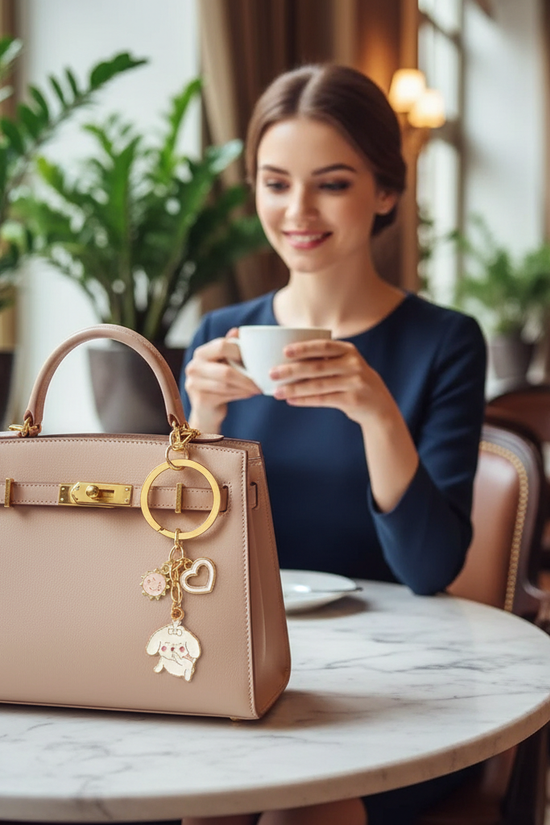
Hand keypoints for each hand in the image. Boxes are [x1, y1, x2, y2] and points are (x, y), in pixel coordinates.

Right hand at [184, 328, 260, 431]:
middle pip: (225, 370)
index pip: (221, 346)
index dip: (240, 351)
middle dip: (247, 376)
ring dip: (246, 386)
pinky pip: (225, 395)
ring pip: (227, 384)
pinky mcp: (201, 400)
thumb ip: (229, 348)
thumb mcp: (224, 363)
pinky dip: (241, 394)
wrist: (207, 411)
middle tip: (261, 379)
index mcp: (201, 353)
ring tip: (258, 387)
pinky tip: (250, 394)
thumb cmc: (219, 383)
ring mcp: (194, 384)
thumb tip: (237, 330)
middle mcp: (194, 367)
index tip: (256, 359)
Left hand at [270, 339, 391, 426]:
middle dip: (292, 370)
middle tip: (272, 374)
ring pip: (318, 385)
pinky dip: (305, 400)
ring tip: (276, 392)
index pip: (324, 346)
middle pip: (317, 367)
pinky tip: (291, 400)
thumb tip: (286, 359)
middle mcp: (353, 364)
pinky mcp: (352, 400)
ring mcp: (354, 382)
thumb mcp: (345, 364)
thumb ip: (325, 359)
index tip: (284, 351)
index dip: (304, 348)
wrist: (378, 404)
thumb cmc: (351, 380)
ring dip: (294, 388)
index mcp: (349, 350)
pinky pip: (323, 399)